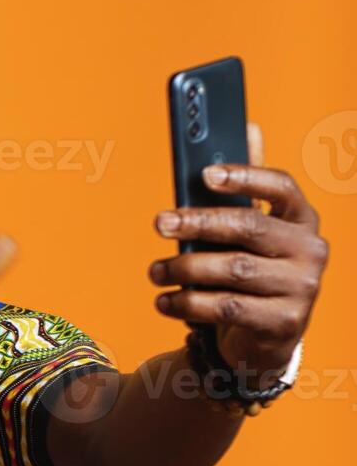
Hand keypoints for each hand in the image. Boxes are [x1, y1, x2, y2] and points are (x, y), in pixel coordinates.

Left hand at [150, 124, 327, 380]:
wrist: (263, 339)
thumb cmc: (250, 273)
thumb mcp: (248, 233)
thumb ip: (245, 188)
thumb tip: (249, 126)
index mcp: (301, 219)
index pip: (281, 187)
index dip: (246, 177)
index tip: (207, 174)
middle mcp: (310, 250)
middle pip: (249, 227)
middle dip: (198, 223)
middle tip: (159, 222)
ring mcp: (302, 288)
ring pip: (233, 270)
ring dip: (184, 269)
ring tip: (155, 272)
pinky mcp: (284, 322)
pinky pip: (227, 307)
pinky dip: (188, 304)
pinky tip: (165, 302)